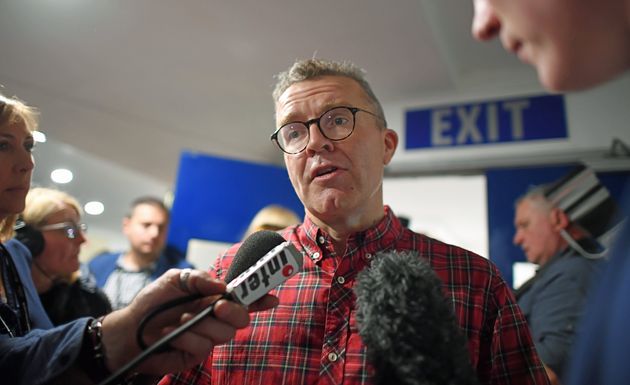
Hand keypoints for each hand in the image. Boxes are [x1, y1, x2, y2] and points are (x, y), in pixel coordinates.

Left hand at [100, 268, 277, 374]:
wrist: (130, 329)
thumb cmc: (153, 302)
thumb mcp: (174, 279)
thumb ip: (199, 278)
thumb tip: (222, 286)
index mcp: (214, 297)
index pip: (243, 298)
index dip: (261, 298)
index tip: (272, 298)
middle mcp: (215, 317)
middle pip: (242, 318)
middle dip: (234, 312)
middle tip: (217, 307)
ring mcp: (207, 337)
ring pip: (225, 334)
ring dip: (202, 325)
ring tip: (181, 318)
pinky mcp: (196, 355)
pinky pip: (203, 347)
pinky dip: (187, 337)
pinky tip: (173, 332)